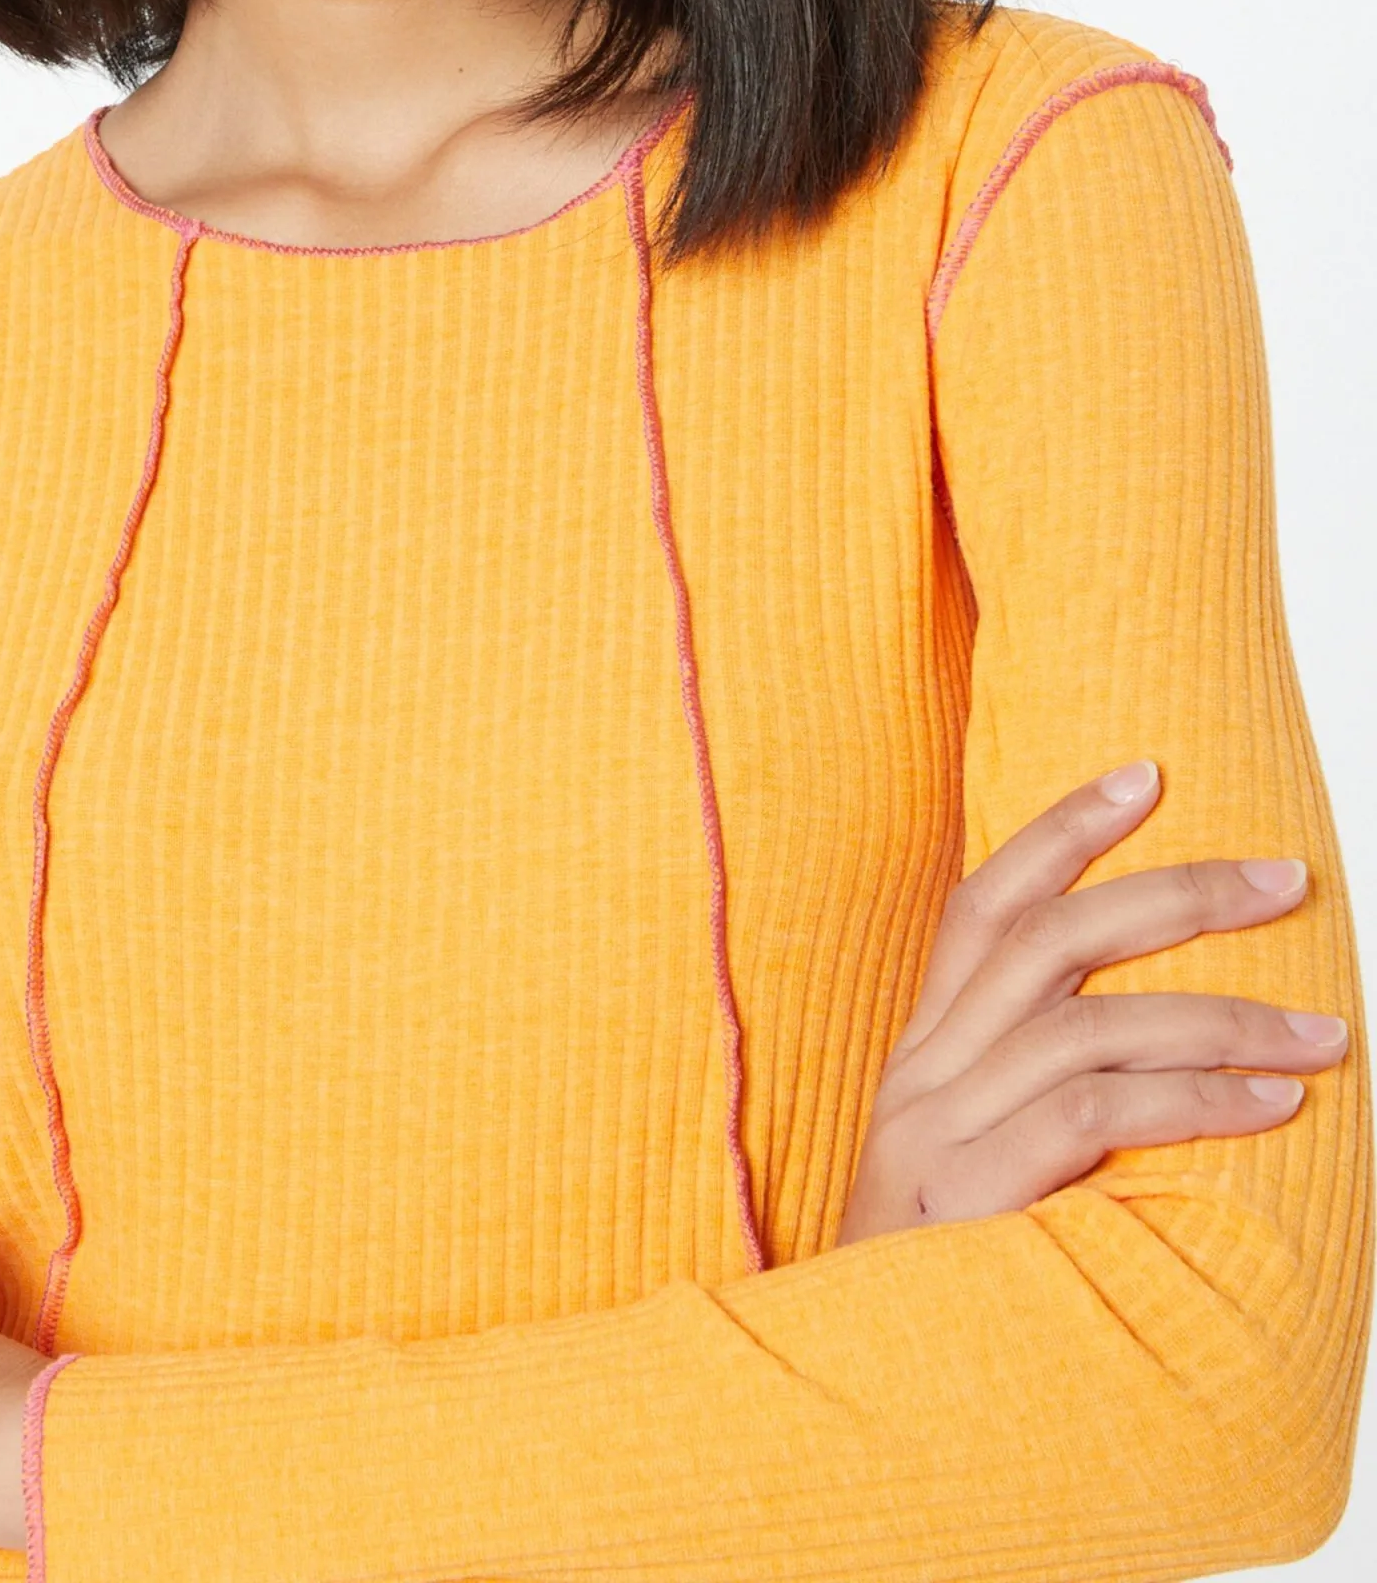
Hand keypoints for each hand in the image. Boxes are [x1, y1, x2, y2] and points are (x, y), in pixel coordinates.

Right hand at [837, 759, 1350, 1244]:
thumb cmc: (943, 1281)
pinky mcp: (967, 1195)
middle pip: (1049, 938)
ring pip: (1089, 1023)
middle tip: (1287, 877)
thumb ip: (1035, 1097)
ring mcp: (937, 1131)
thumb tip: (1167, 1037)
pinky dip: (1193, 1098)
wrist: (846, 1397)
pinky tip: (1268, 1104)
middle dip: (1178, 892)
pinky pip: (1095, 1115)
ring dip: (1222, 1014)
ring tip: (1324, 1032)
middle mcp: (924, 1072)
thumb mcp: (971, 1165)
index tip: (1147, 772)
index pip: (985, 903)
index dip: (1062, 829)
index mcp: (924, 1052)